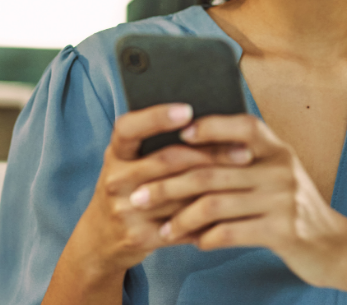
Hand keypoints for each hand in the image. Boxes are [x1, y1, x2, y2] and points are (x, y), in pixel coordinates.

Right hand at [68, 104, 254, 277]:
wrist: (101, 236)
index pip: (129, 128)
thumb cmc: (129, 187)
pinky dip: (208, 217)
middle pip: (167, 160)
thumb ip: (154, 144)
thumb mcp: (129, 162)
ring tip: (245, 179)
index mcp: (114, 153)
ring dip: (216, 186)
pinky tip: (232, 210)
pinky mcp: (139, 237)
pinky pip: (182, 225)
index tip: (188, 110)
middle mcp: (115, 179)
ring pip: (180, 194)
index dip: (156, 117)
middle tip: (244, 151)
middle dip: (210, 154)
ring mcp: (125, 210)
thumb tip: (207, 121)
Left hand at [129, 114, 346, 289]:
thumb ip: (244, 158)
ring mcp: (283, 200)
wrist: (334, 246)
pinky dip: (206, 237)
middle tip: (139, 197)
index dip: (209, 126)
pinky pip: (231, 231)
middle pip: (211, 171)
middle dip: (167, 185)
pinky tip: (194, 242)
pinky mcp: (283, 231)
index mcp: (277, 149)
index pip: (242, 125)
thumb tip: (189, 144)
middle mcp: (281, 168)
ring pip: (214, 204)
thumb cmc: (292, 206)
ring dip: (180, 218)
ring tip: (162, 229)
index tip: (176, 134)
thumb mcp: (276, 173)